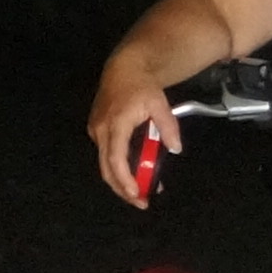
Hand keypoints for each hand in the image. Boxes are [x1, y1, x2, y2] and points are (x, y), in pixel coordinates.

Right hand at [85, 67, 172, 207]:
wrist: (123, 70)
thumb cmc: (142, 87)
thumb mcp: (160, 104)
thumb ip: (168, 127)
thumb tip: (175, 149)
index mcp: (117, 124)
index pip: (116, 158)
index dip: (124, 179)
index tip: (135, 194)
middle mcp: (101, 130)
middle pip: (107, 169)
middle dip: (123, 189)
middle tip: (141, 202)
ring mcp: (95, 131)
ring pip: (105, 164)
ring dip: (121, 180)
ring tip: (140, 190)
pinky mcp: (95, 131)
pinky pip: (106, 155)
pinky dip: (118, 166)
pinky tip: (132, 171)